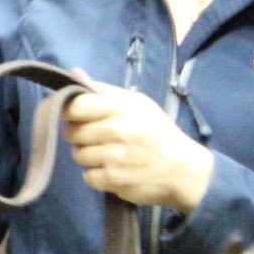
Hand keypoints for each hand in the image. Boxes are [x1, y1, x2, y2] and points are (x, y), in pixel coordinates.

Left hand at [62, 85, 213, 212]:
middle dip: (80, 135)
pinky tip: (112, 169)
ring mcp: (113, 156)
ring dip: (88, 156)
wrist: (183, 169)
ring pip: (78, 155)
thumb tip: (74, 73)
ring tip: (107, 154)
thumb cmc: (158, 132)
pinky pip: (87, 176)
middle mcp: (115, 130)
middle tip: (98, 137)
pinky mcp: (113, 179)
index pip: (75, 106)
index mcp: (119, 108)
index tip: (76, 117)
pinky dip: (96, 175)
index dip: (70, 112)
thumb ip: (103, 90)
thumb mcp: (138, 103)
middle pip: (72, 132)